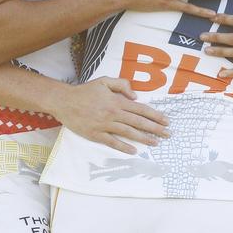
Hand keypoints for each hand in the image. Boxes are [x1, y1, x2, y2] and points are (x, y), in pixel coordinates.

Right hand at [50, 78, 169, 153]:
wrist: (64, 101)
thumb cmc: (85, 91)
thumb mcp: (104, 81)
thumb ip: (122, 85)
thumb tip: (136, 96)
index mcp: (117, 101)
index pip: (141, 109)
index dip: (155, 116)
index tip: (166, 121)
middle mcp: (113, 114)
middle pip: (138, 122)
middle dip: (155, 129)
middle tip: (168, 135)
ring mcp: (104, 125)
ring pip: (128, 133)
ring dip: (143, 139)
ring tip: (155, 143)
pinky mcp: (95, 134)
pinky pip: (111, 142)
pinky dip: (123, 147)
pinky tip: (133, 151)